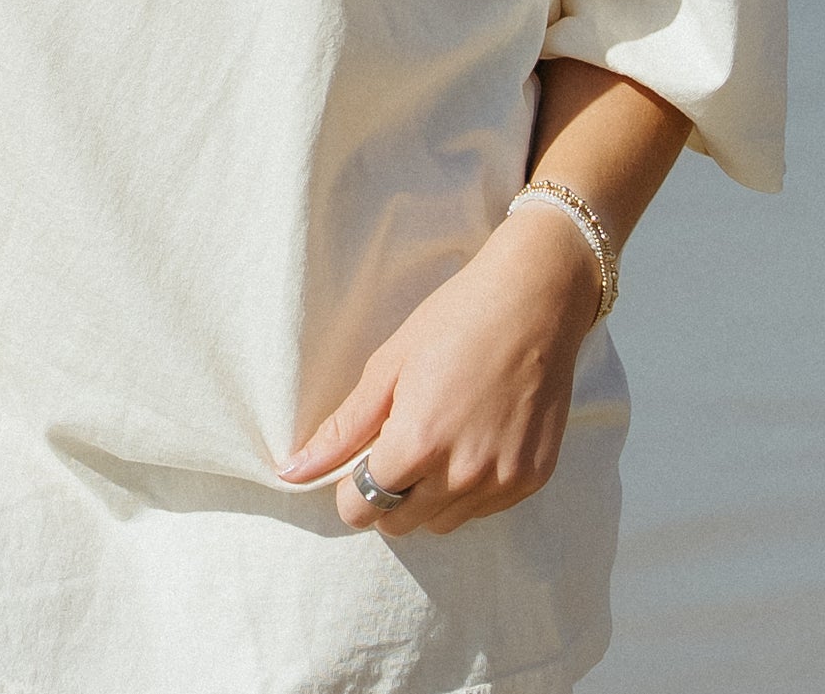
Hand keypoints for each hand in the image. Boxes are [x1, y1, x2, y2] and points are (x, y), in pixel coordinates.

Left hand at [280, 207, 601, 535]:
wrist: (534, 300)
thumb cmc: (454, 320)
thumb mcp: (389, 366)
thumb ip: (343, 428)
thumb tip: (291, 472)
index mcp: (419, 444)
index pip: (361, 508)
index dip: (350, 487)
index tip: (358, 460)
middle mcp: (462, 474)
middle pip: (400, 524)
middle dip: (386, 494)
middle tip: (396, 444)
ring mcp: (502, 481)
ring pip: (442, 523)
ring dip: (428, 497)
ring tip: (437, 438)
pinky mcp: (532, 479)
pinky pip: (483, 509)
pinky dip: (468, 489)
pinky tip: (473, 439)